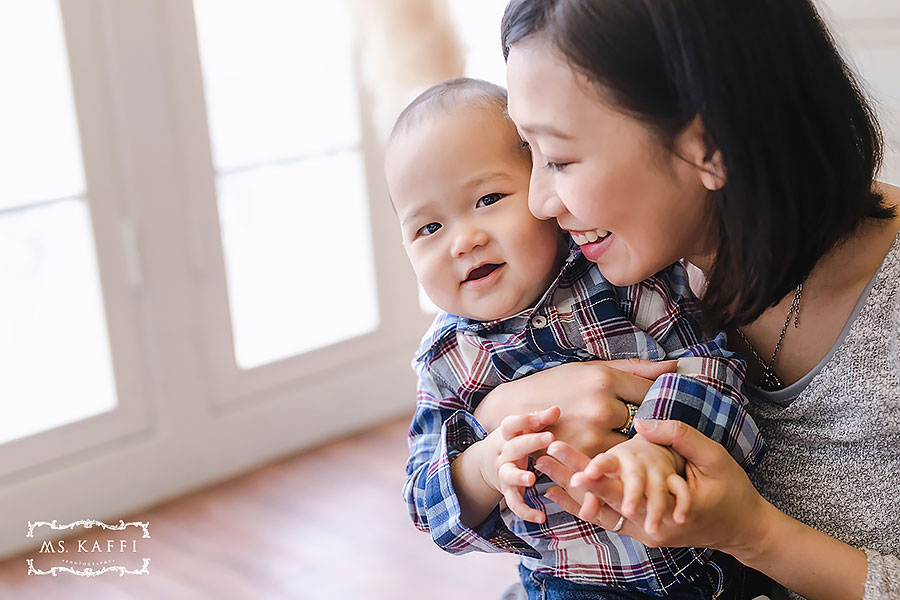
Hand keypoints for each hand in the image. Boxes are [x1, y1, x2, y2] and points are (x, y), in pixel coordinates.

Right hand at [474, 359, 676, 456]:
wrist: (512, 412)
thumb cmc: (554, 386)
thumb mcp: (590, 369)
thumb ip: (634, 369)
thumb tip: (673, 365)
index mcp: (604, 380)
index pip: (650, 392)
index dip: (657, 401)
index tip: (654, 406)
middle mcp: (600, 407)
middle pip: (644, 422)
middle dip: (647, 427)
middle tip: (645, 430)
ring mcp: (591, 436)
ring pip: (631, 447)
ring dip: (634, 448)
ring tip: (631, 447)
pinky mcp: (581, 459)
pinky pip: (612, 465)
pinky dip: (617, 464)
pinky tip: (614, 462)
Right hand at [481, 407, 559, 523]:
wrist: (484, 465)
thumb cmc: (511, 442)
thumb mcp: (520, 430)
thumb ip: (538, 420)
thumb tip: (557, 409)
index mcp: (506, 436)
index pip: (512, 424)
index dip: (526, 419)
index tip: (546, 416)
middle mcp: (503, 454)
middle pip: (514, 447)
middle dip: (531, 442)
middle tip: (549, 437)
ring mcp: (503, 474)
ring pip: (508, 475)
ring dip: (519, 476)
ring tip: (531, 479)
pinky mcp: (507, 492)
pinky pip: (515, 503)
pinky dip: (526, 512)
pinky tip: (541, 518)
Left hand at [538, 419, 768, 554]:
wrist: (743, 530)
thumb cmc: (732, 491)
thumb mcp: (713, 458)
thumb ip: (678, 437)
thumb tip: (642, 422)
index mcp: (663, 503)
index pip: (617, 483)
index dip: (586, 466)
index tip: (559, 448)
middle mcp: (647, 523)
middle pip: (598, 496)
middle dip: (567, 475)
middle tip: (539, 455)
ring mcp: (642, 531)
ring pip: (597, 510)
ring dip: (569, 491)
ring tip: (540, 471)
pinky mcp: (640, 531)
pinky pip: (605, 517)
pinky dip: (583, 504)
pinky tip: (560, 492)